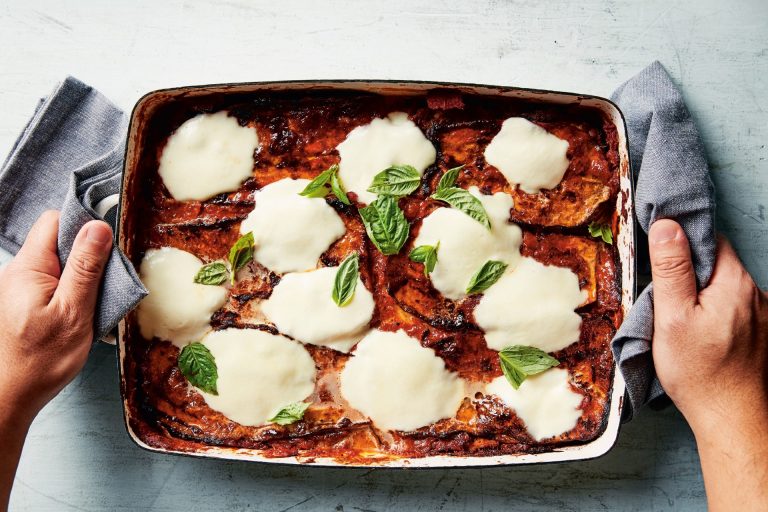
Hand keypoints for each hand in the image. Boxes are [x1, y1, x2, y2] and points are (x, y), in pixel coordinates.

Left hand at [0, 211, 112, 421]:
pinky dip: (70, 291)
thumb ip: (86, 267)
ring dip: (80, 276)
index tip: (106, 246)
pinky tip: (79, 311)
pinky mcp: (22, 302)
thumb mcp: (74, 311)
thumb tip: (98, 226)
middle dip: (85, 255)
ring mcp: (18, 287)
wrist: (11, 396)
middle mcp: (17, 272)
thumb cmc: (42, 360)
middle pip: (56, 241)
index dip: (82, 226)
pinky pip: (51, 282)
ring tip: (92, 302)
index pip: (54, 221)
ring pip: (56, 262)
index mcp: (28, 268)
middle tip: (103, 282)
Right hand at [649, 219, 767, 510]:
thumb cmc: (699, 373)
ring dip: (700, 293)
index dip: (681, 240)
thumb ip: (671, 268)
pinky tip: (697, 334)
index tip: (658, 254)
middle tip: (662, 295)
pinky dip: (712, 312)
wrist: (733, 420)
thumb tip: (667, 225)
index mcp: (734, 282)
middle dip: (688, 271)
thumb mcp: (672, 316)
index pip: (710, 238)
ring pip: (723, 287)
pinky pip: (731, 308)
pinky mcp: (759, 334)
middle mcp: (755, 293)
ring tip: (678, 319)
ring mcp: (761, 315)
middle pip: (717, 263)